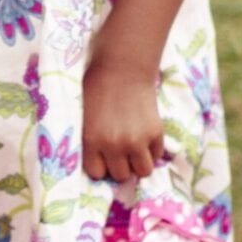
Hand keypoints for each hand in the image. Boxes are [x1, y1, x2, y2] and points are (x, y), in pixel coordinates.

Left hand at [81, 57, 164, 183]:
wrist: (123, 66)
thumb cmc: (97, 86)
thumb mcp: (84, 116)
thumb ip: (90, 140)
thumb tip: (99, 163)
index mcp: (91, 140)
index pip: (97, 173)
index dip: (101, 167)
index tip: (103, 159)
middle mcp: (114, 145)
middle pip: (120, 175)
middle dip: (120, 166)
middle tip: (120, 153)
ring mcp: (137, 140)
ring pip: (143, 171)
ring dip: (139, 163)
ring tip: (135, 150)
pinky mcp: (155, 133)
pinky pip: (157, 155)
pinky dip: (153, 150)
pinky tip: (146, 136)